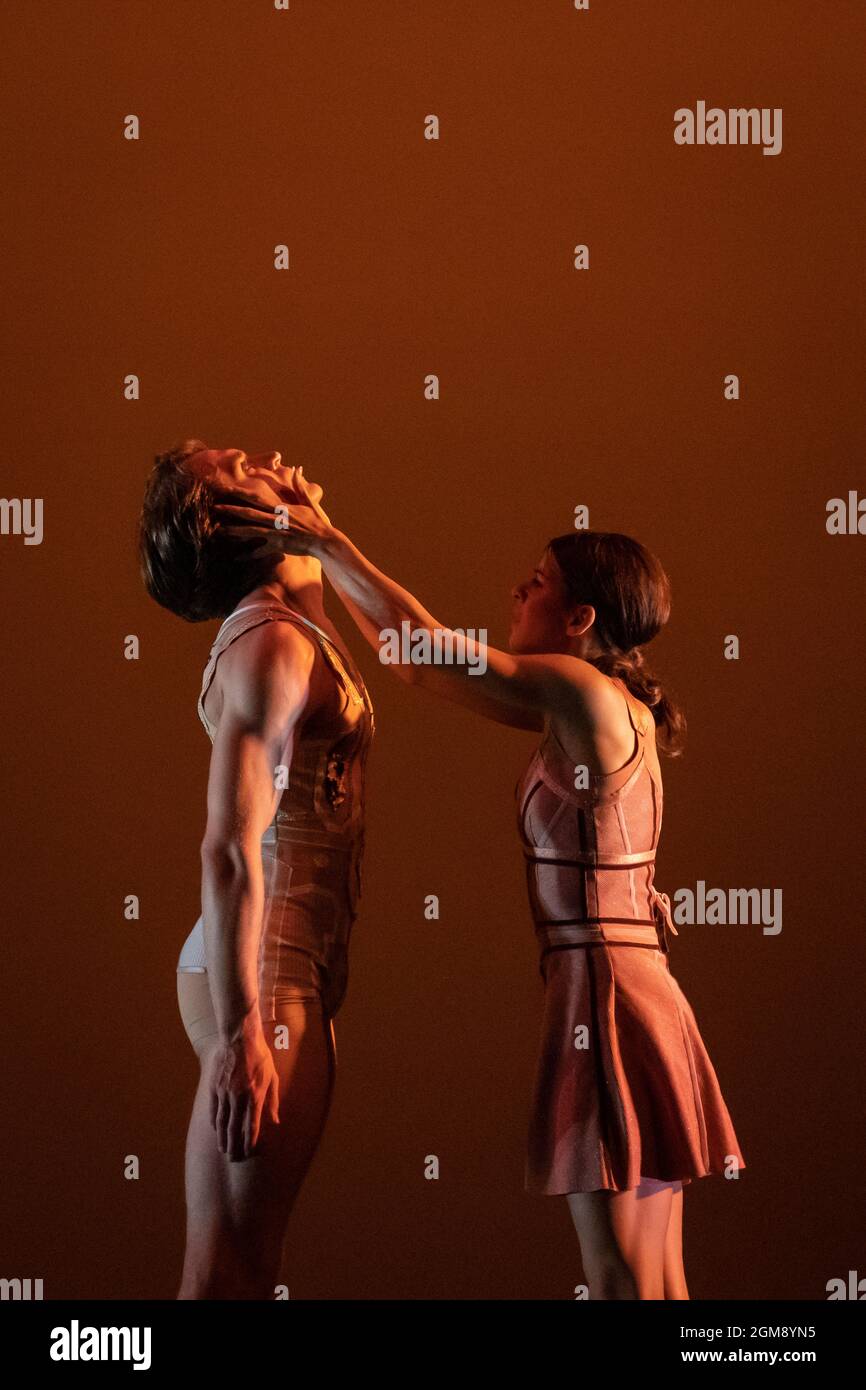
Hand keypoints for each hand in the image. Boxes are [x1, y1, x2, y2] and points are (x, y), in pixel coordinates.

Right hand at [207, 1031, 280, 1160]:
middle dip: (234, 1145)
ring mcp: (224, 1093)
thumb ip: (273, 1100)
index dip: (249, 1141)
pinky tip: (216, 1130)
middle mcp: (238, 1097)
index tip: (248, 1152)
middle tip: (233, 1158)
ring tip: (223, 1149)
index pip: (251, 1125)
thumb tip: (276, 1121)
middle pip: (234, 1128)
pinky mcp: (214, 1087)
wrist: (239, 1039)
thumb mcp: (272, 1077)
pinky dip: (214, 1122)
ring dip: (222, 1138)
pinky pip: (213, 1109)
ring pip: (221, 1122)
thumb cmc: (260, 1057)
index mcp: (255, 1095)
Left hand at [214, 466, 336, 559]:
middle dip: (231, 510)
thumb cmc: (317, 522)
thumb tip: (297, 468)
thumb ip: (299, 486)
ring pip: (251, 531)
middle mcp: (276, 519)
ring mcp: (277, 533)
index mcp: (281, 507)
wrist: (325, 541)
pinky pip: (261, 552)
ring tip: (219, 531)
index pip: (257, 497)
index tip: (227, 488)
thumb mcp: (309, 501)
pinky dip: (249, 556)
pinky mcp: (279, 546)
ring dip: (234, 531)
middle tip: (214, 507)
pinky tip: (236, 559)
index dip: (241, 492)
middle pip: (249, 513)